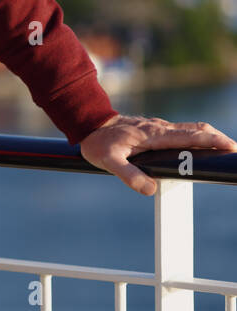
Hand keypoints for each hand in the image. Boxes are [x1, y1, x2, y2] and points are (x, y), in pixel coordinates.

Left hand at [79, 114, 236, 194]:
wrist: (87, 122)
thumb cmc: (98, 142)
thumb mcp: (107, 161)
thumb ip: (128, 174)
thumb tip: (150, 189)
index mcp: (154, 134)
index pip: (190, 137)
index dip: (212, 141)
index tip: (230, 147)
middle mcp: (160, 128)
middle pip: (197, 130)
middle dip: (218, 138)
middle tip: (234, 150)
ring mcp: (158, 127)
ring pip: (190, 129)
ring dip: (208, 138)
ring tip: (224, 150)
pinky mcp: (154, 129)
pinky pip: (181, 132)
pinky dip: (196, 138)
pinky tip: (198, 149)